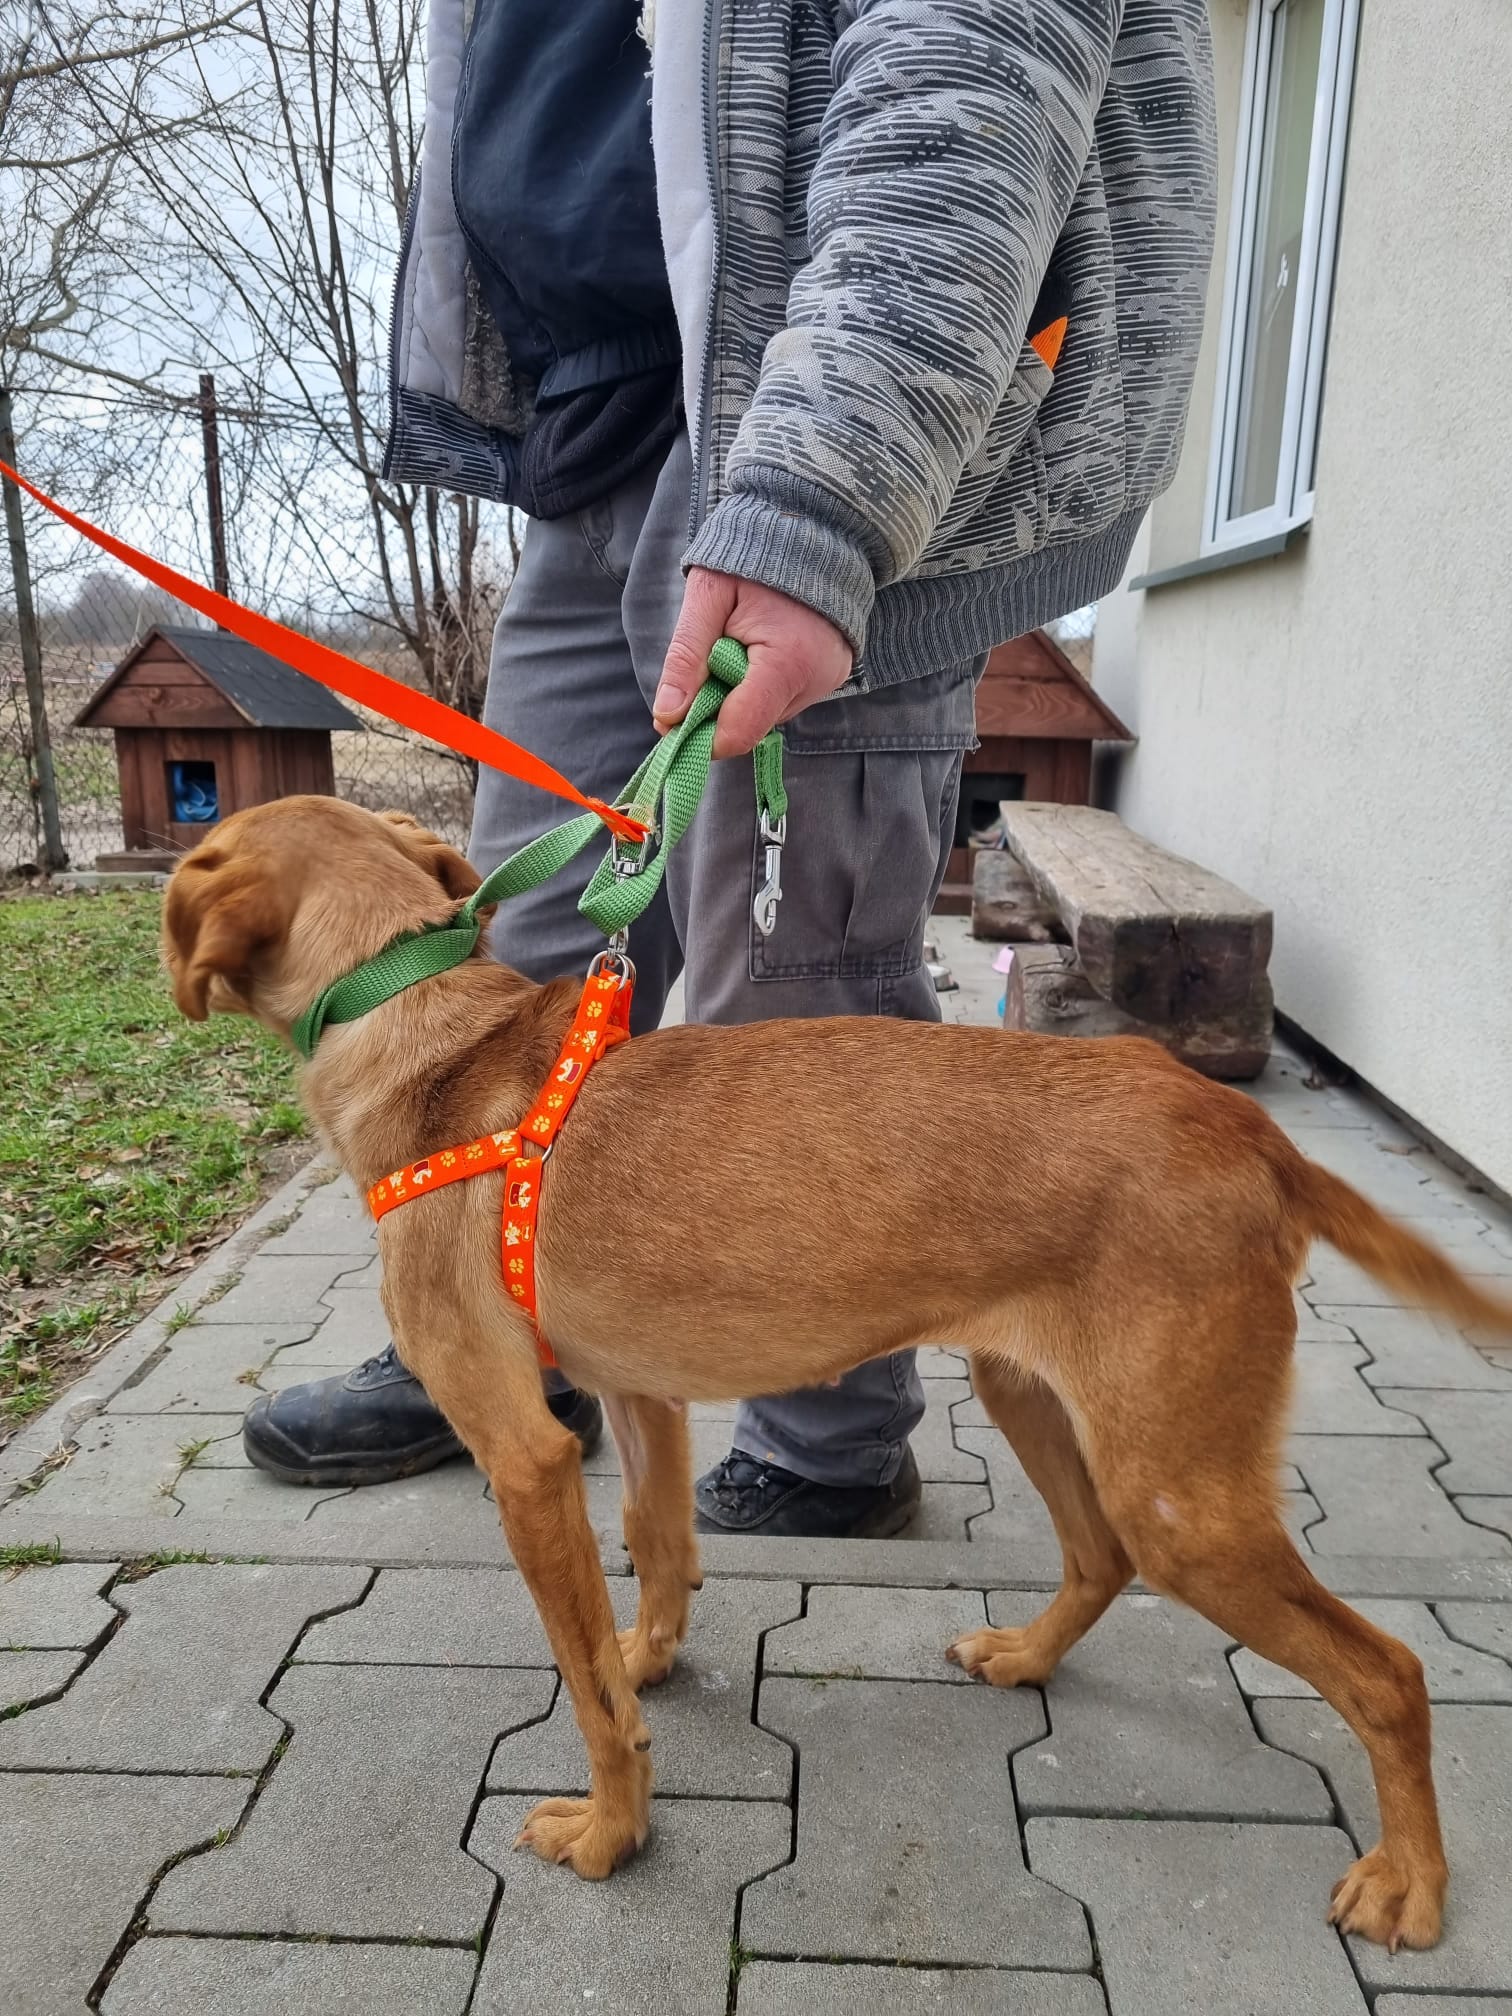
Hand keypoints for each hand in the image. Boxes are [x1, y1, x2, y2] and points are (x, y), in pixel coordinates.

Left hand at [655, 568, 852, 757]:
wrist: (811, 526)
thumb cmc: (753, 555)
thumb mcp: (707, 597)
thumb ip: (685, 657)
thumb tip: (666, 715)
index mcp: (788, 662)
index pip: (738, 732)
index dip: (699, 735)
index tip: (672, 719)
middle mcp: (816, 681)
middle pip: (751, 725)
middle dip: (719, 704)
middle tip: (711, 655)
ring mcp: (830, 680)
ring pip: (767, 714)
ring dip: (741, 693)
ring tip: (740, 642)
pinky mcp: (834, 675)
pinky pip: (785, 698)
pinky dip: (763, 684)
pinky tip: (762, 647)